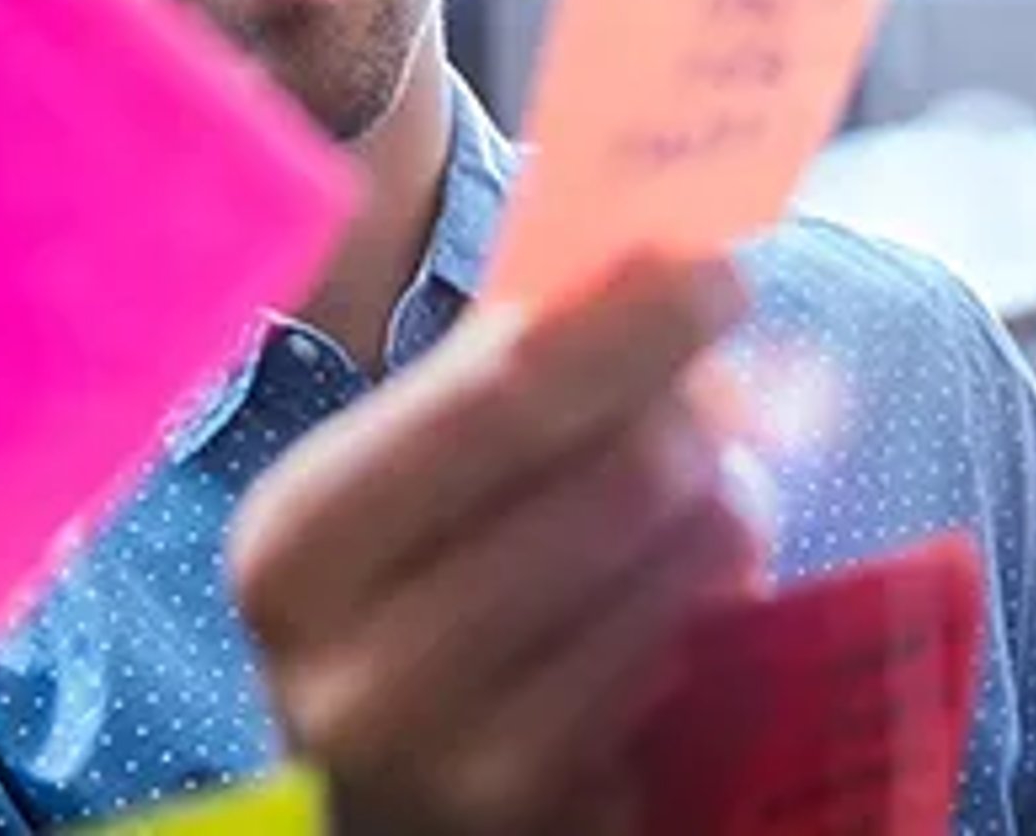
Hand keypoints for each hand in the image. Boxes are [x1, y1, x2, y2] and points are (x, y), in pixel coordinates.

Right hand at [228, 253, 762, 835]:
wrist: (383, 779)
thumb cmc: (414, 578)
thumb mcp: (417, 464)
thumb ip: (511, 358)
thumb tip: (659, 254)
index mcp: (302, 532)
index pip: (502, 393)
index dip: (631, 323)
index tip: (717, 267)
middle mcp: (350, 655)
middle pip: (617, 474)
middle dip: (700, 406)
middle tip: (734, 375)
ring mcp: (446, 752)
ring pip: (672, 557)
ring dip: (724, 496)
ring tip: (706, 480)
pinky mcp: (537, 806)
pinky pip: (681, 643)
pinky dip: (708, 585)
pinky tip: (684, 571)